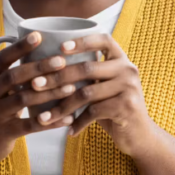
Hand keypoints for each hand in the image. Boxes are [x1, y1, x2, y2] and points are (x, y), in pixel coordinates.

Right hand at [0, 32, 79, 165]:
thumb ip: (9, 74)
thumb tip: (38, 49)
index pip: (1, 59)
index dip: (20, 47)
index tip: (39, 36)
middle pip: (14, 76)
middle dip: (39, 67)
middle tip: (62, 61)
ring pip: (24, 99)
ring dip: (50, 92)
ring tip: (72, 87)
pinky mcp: (4, 133)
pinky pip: (31, 125)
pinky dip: (51, 121)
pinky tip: (68, 118)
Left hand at [32, 33, 157, 157]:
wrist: (140, 135)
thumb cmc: (113, 108)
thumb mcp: (103, 87)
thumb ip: (87, 75)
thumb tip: (46, 67)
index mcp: (121, 59)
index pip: (103, 39)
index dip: (81, 41)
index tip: (60, 48)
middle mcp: (128, 69)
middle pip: (86, 68)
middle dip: (57, 77)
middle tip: (35, 85)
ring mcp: (129, 87)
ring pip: (86, 93)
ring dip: (62, 106)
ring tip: (45, 117)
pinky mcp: (127, 106)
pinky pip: (94, 112)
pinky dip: (78, 122)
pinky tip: (68, 130)